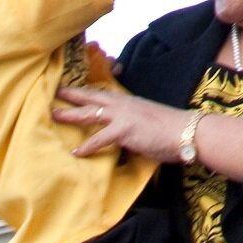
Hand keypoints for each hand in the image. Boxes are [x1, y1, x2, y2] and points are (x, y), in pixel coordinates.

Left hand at [54, 86, 191, 162]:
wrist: (187, 131)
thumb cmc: (172, 130)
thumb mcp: (148, 120)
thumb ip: (133, 124)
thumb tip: (125, 135)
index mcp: (130, 102)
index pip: (104, 94)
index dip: (88, 92)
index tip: (73, 89)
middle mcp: (124, 105)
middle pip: (92, 97)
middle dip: (72, 95)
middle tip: (55, 92)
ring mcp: (123, 116)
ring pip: (90, 113)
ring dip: (70, 114)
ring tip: (54, 115)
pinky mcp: (124, 130)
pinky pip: (99, 139)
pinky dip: (86, 146)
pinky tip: (76, 152)